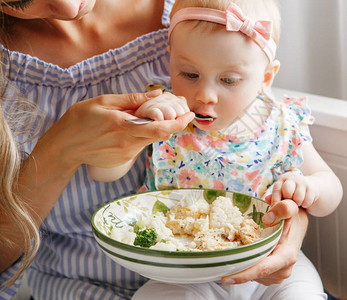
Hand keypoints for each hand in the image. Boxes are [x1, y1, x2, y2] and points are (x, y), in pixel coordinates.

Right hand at [38, 90, 193, 169]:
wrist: (65, 147)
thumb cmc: (80, 120)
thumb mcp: (104, 102)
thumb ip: (133, 100)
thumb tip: (157, 94)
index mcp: (124, 126)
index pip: (160, 128)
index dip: (179, 122)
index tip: (189, 113)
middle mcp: (128, 143)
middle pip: (162, 135)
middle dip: (175, 123)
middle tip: (181, 111)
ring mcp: (127, 154)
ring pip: (152, 139)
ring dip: (160, 128)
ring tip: (158, 115)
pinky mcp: (124, 159)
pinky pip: (141, 145)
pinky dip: (146, 134)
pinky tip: (139, 125)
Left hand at [221, 201, 306, 285]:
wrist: (297, 226)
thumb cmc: (291, 218)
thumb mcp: (290, 207)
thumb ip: (283, 208)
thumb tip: (267, 218)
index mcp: (286, 256)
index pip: (262, 269)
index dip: (243, 275)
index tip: (226, 278)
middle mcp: (283, 269)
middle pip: (254, 274)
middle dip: (236, 272)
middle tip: (217, 267)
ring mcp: (278, 275)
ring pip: (254, 276)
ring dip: (241, 267)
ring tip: (231, 256)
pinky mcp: (272, 275)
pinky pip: (255, 274)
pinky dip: (246, 267)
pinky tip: (241, 256)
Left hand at [266, 172, 318, 208]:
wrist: (312, 187)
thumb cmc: (293, 193)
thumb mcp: (283, 195)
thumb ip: (274, 198)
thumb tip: (266, 199)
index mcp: (281, 180)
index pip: (276, 190)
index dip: (275, 201)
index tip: (275, 212)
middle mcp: (291, 178)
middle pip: (287, 191)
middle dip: (288, 201)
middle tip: (289, 204)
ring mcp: (302, 182)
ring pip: (297, 198)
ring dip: (297, 203)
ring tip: (297, 203)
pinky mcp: (312, 187)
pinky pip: (306, 201)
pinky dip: (305, 204)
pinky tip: (304, 202)